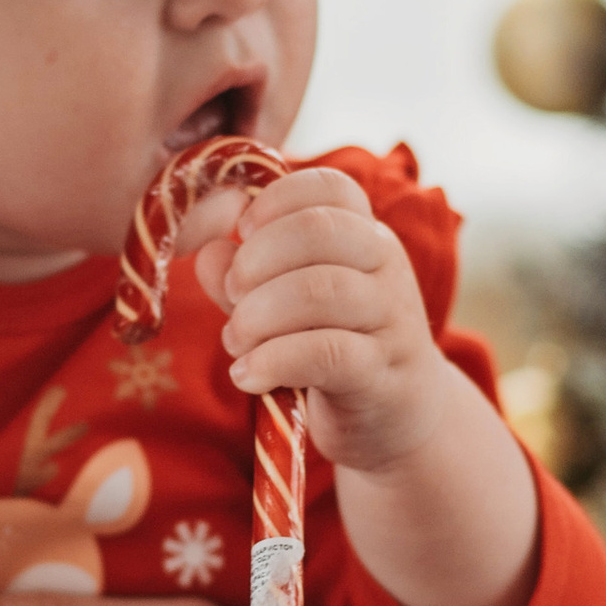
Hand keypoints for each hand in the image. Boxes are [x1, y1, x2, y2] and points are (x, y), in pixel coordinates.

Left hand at [194, 168, 445, 475]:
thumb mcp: (286, 303)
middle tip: (232, 296)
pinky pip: (326, 353)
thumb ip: (246, 274)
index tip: (242, 232)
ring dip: (259, 314)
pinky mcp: (382, 374)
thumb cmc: (332, 346)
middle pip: (320, 230)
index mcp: (364, 233)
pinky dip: (273, 361)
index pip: (331, 187)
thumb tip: (209, 250)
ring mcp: (390, 318)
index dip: (277, 199)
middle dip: (257, 259)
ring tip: (234, 341)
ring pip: (321, 290)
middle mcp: (386, 265)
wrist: (397, 418)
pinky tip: (246, 375)